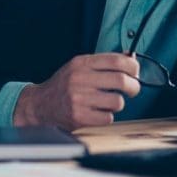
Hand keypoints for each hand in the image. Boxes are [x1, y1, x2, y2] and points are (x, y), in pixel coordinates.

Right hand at [12, 53, 140, 130]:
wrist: (40, 105)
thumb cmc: (65, 85)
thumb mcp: (80, 66)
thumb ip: (104, 62)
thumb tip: (132, 58)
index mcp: (82, 63)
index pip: (117, 61)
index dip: (133, 66)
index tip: (135, 72)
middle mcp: (80, 79)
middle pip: (121, 81)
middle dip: (133, 86)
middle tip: (132, 89)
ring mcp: (79, 98)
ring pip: (117, 102)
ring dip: (118, 103)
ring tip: (109, 102)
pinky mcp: (79, 117)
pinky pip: (108, 118)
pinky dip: (107, 116)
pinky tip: (98, 112)